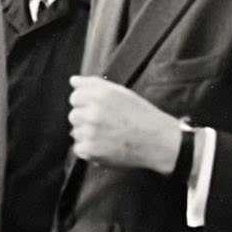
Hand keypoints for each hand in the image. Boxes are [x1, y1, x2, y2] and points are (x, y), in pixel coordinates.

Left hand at [68, 77, 183, 172]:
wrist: (158, 141)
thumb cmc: (143, 117)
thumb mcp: (122, 93)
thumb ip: (94, 84)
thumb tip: (73, 80)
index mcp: (101, 95)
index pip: (75, 97)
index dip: (85, 104)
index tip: (97, 110)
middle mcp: (94, 112)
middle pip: (73, 115)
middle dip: (86, 120)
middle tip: (106, 125)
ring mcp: (91, 132)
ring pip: (75, 132)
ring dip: (87, 135)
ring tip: (108, 136)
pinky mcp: (91, 150)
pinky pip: (78, 149)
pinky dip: (89, 150)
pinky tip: (105, 147)